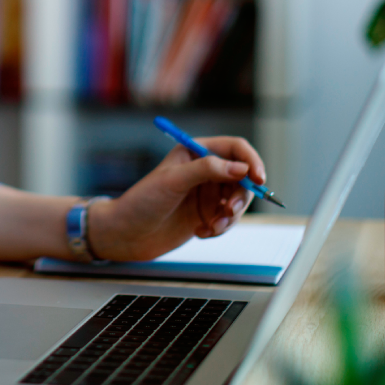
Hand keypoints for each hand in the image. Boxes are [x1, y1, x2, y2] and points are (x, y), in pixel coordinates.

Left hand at [86, 136, 264, 261]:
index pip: (235, 149)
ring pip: (238, 200)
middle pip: (243, 177)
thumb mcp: (173, 181)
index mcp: (195, 151)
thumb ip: (207, 170)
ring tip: (210, 227)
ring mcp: (207, 193)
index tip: (258, 179)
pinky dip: (221, 227)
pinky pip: (228, 219)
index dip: (251, 161)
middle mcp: (205, 170)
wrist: (127, 235)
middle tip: (228, 211)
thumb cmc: (142, 202)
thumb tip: (241, 168)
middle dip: (240, 196)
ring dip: (230, 216)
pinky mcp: (207, 214)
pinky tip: (201, 233)